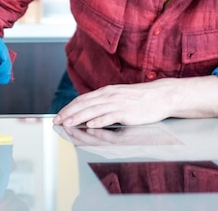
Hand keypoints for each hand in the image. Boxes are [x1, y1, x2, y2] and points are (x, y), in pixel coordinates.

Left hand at [53, 76, 217, 128]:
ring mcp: (117, 103)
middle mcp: (109, 95)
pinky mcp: (127, 112)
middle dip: (68, 114)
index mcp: (106, 91)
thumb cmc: (140, 98)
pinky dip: (99, 121)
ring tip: (67, 124)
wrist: (161, 96)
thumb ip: (104, 101)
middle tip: (57, 122)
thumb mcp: (118, 96)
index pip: (82, 99)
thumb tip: (89, 109)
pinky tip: (90, 126)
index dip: (69, 108)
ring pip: (93, 110)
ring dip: (78, 118)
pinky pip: (110, 116)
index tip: (58, 116)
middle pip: (84, 104)